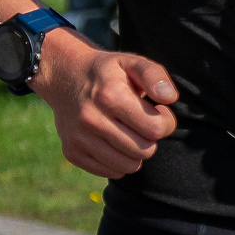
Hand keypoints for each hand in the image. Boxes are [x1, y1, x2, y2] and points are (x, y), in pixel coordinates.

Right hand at [30, 28, 177, 178]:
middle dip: (152, 138)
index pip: (155, 128)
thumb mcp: (132, 62)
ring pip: (129, 166)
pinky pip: (111, 172)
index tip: (159, 111)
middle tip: (144, 122)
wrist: (64, 77)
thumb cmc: (108, 71)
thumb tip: (170, 98)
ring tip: (131, 132)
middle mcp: (91, 119)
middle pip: (144, 150)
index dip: (166, 121)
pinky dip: (120, 161)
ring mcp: (79, 139)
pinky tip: (116, 141)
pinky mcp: (72, 153)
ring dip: (137, 152)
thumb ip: (154, 75)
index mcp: (110, 95)